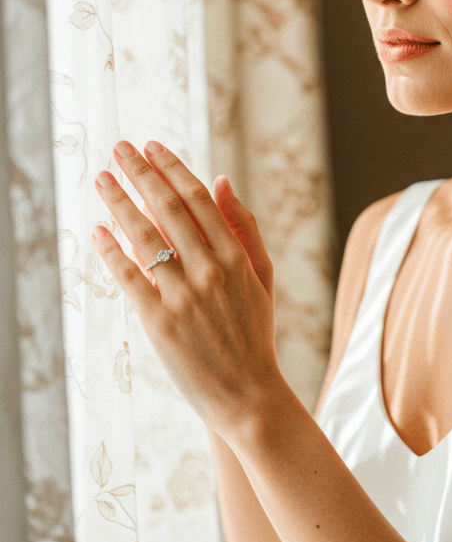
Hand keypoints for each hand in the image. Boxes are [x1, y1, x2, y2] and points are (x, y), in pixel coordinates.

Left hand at [93, 140, 281, 439]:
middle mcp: (209, 270)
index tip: (151, 147)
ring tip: (101, 180)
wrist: (248, 394)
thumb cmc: (255, 334)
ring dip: (119, 202)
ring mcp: (183, 295)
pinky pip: (130, 277)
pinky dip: (111, 251)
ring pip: (144, 237)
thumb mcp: (262, 275)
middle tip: (118, 149)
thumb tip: (221, 181)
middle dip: (140, 173)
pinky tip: (98, 231)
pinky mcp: (158, 321)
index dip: (172, 168)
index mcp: (236, 256)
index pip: (197, 198)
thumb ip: (244, 226)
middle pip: (167, 208)